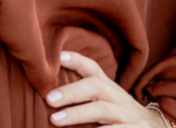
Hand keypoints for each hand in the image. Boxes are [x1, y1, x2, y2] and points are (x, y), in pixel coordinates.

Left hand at [45, 50, 162, 126]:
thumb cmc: (122, 114)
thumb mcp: (108, 100)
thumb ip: (87, 93)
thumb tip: (52, 94)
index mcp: (109, 87)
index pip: (93, 68)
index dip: (77, 60)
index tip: (59, 56)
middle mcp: (118, 97)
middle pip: (95, 86)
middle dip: (70, 91)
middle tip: (48, 98)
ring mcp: (127, 114)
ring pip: (101, 109)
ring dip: (77, 113)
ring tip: (55, 119)